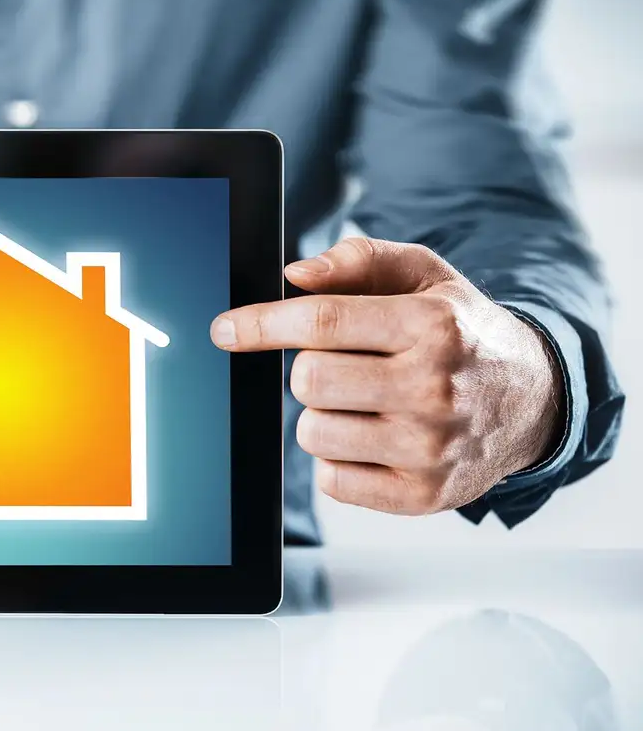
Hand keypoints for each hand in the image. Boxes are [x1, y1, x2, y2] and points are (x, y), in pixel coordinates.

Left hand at [210, 237, 564, 515]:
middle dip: (309, 369)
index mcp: (432, 326)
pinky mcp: (422, 495)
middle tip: (343, 366)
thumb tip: (295, 276)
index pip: (321, 322)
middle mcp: (434, 388)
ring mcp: (430, 448)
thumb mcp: (425, 275)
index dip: (261, 325)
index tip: (225, 329)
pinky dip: (339, 459)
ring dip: (322, 415)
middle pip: (308, 380)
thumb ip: (358, 262)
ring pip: (313, 432)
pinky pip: (331, 479)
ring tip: (365, 403)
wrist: (532, 399)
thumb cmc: (460, 330)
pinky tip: (375, 438)